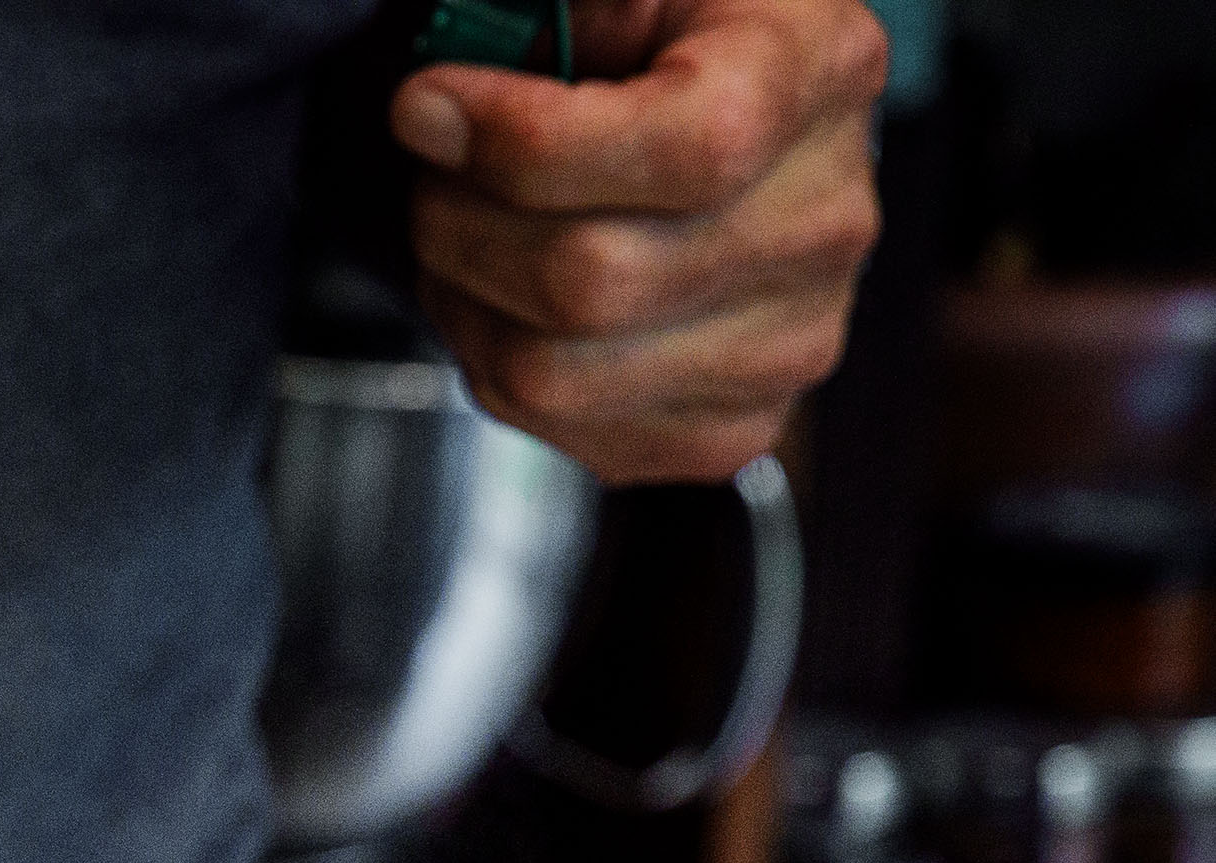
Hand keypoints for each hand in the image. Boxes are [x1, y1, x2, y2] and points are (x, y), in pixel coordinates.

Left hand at [395, 0, 885, 483]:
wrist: (743, 127)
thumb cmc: (674, 45)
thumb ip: (552, 21)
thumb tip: (436, 114)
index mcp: (818, 74)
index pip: (686, 148)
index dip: (520, 142)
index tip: (432, 105)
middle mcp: (823, 221)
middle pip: (594, 279)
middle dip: (460, 224)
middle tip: (435, 176)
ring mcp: (788, 340)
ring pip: (553, 372)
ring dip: (462, 303)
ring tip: (461, 237)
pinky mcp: (732, 428)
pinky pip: (563, 430)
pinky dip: (493, 368)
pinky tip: (503, 302)